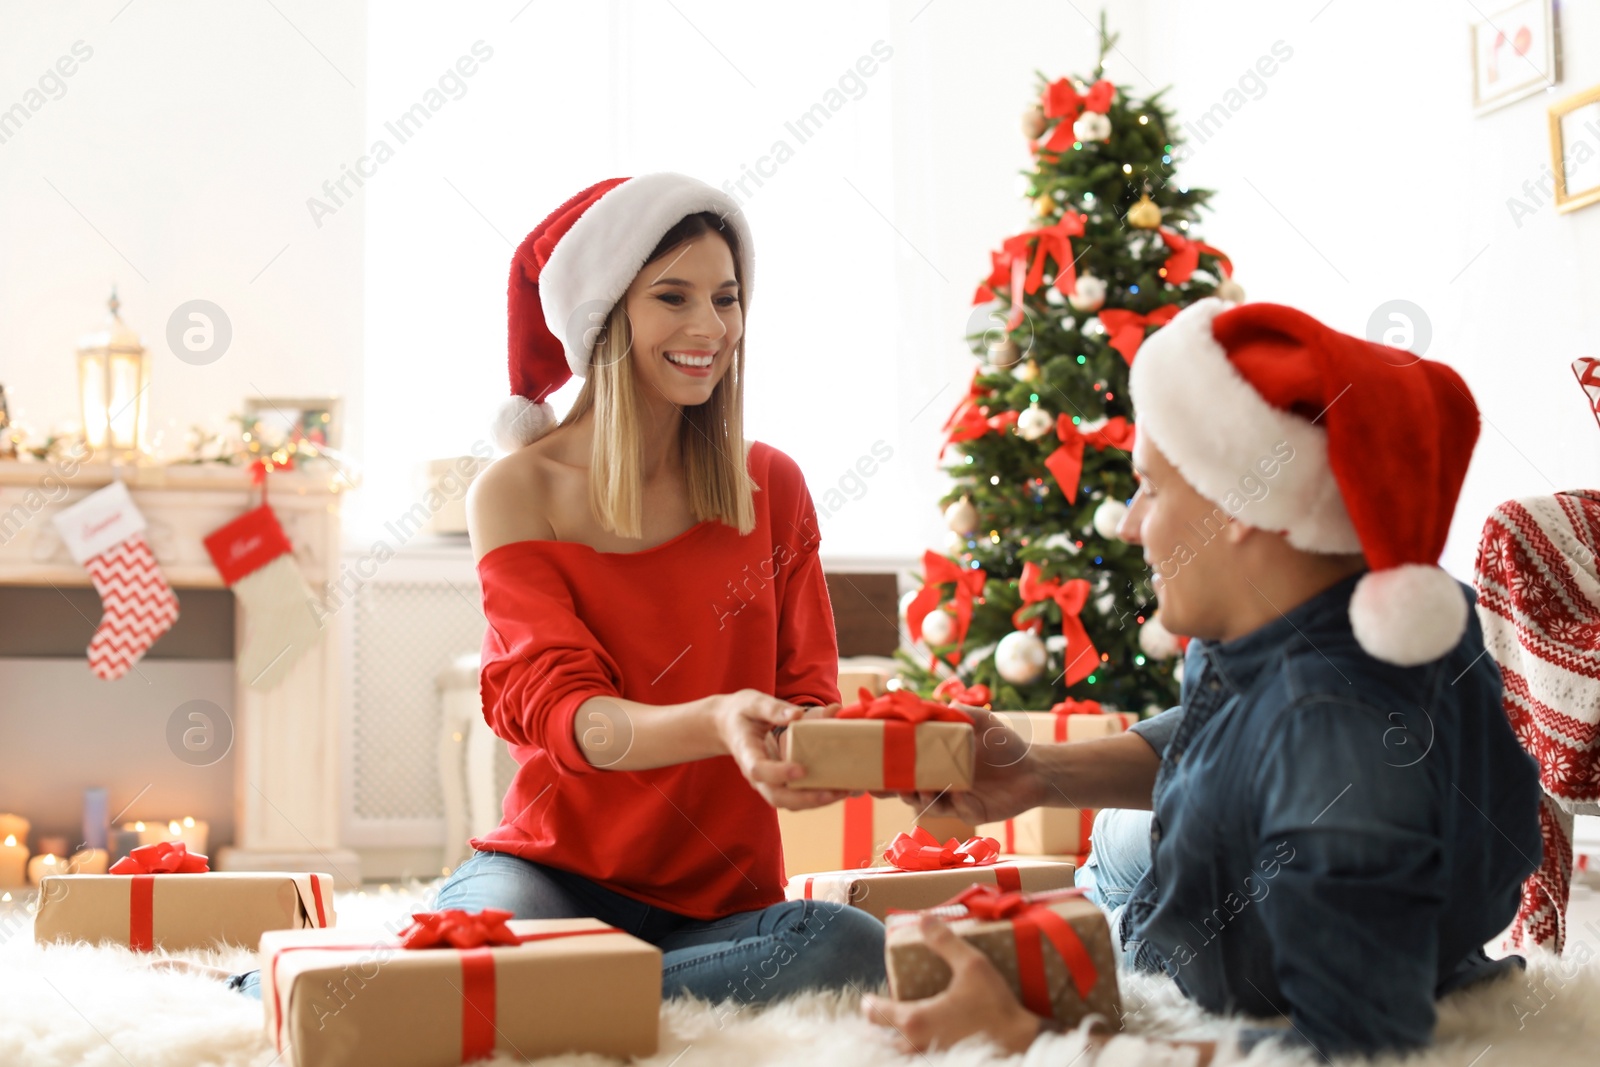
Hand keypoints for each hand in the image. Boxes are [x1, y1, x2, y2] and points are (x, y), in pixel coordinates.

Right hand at [713, 690, 851, 810]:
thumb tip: (798, 715)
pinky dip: (816, 796)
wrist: (729, 725)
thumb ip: (773, 708)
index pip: (758, 769)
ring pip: (788, 802)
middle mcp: (756, 774)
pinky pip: (796, 796)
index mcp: (746, 752)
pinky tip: (839, 788)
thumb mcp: (753, 702)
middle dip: (805, 798)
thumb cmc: (743, 713)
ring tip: (843, 791)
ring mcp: (767, 782)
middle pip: (776, 796)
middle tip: (832, 792)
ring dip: (815, 801)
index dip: (778, 773)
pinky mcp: (779, 783)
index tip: (801, 769)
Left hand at [860, 914, 1042, 1055]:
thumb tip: (923, 919)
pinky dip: (912, 1049)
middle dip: (879, 1025)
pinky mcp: (943, 1062)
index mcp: (916, 1019)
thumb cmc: (995, 1006)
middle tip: (881, 1011)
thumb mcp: (972, 966)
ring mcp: (930, 1057)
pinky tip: (924, 1039)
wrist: (1020, 1041)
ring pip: (900, 1052)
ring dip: (895, 1039)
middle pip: (883, 1038)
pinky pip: (918, 1057)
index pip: (877, 1014)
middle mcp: (916, 1044)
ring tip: (899, 1027)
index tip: (867, 998)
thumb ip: (945, 942)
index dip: (870, 1004)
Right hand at [883, 706, 1044, 824]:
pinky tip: (959, 792)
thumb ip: (959, 711)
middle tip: (894, 784)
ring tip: (922, 789)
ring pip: (929, 805)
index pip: (907, 767)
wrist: (1033, 768)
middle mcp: (942, 782)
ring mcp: (956, 799)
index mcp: (937, 761)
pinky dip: (957, 803)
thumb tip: (933, 705)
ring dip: (921, 798)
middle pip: (910, 790)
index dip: (890, 770)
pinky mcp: (973, 812)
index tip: (875, 766)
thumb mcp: (981, 720)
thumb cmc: (1004, 743)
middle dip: (898, 789)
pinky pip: (959, 811)